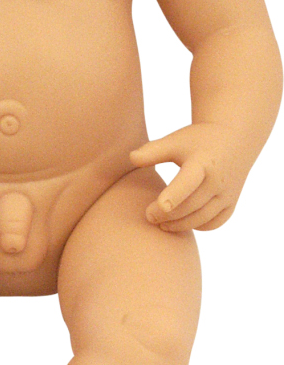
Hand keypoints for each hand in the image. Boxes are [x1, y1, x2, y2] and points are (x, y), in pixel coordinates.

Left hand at [129, 123, 248, 231]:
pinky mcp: (231, 203)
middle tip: (149, 217)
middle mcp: (218, 180)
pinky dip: (197, 226)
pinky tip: (181, 222)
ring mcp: (227, 194)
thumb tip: (130, 158)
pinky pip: (214, 223)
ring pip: (202, 218)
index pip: (188, 182)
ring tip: (161, 223)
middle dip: (168, 215)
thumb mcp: (176, 140)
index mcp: (202, 162)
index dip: (173, 196)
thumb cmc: (197, 141)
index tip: (157, 207)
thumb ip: (153, 151)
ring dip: (180, 225)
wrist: (234, 139)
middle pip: (191, 205)